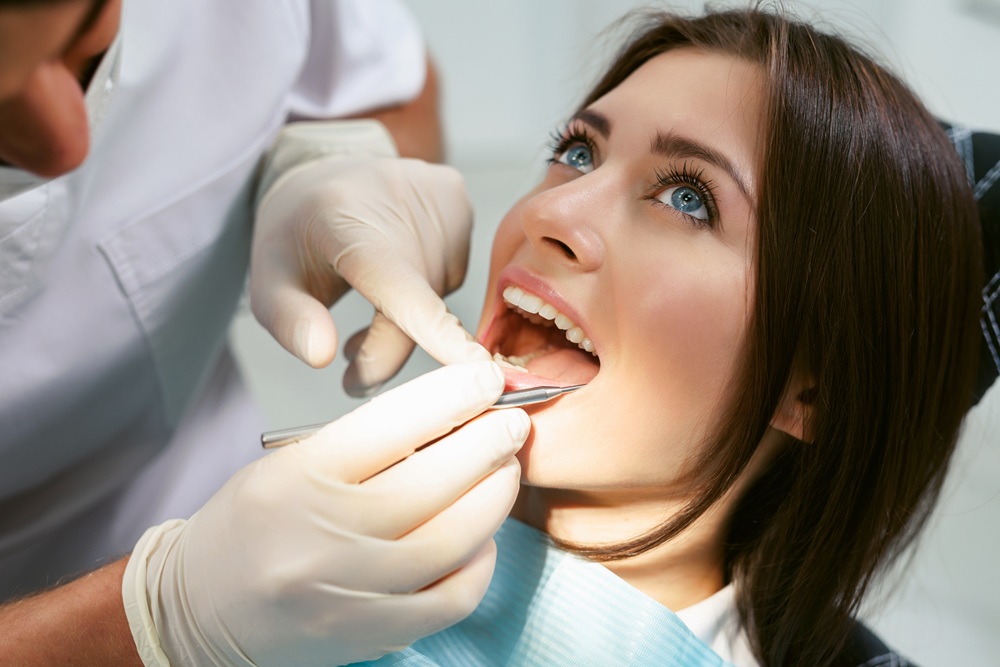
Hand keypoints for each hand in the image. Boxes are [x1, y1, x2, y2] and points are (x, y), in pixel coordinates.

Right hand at [122, 361, 527, 666]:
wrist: (199, 609)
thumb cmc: (250, 526)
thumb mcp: (289, 463)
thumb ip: (366, 444)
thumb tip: (454, 420)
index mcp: (299, 476)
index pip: (394, 422)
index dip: (454, 394)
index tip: (486, 378)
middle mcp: (324, 534)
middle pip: (434, 480)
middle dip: (490, 442)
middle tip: (513, 424)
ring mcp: (349, 591)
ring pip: (452, 538)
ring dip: (495, 497)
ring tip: (506, 472)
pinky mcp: (369, 634)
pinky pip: (451, 598)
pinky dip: (480, 562)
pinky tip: (481, 537)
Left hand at [250, 120, 489, 395]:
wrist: (324, 172)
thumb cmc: (296, 233)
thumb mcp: (268, 281)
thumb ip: (289, 322)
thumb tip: (322, 355)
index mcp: (342, 218)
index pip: (395, 283)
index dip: (432, 328)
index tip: (471, 365)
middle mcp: (397, 196)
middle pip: (416, 307)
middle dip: (387, 350)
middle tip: (352, 363)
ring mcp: (435, 195)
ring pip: (439, 298)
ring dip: (408, 322)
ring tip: (370, 302)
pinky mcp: (459, 198)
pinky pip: (454, 276)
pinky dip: (428, 292)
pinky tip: (399, 271)